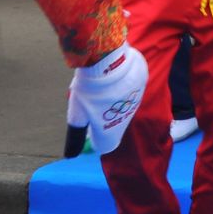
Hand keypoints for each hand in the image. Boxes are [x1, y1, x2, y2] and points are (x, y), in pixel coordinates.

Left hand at [66, 41, 148, 155]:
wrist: (107, 58)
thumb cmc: (89, 89)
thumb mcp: (76, 114)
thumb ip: (76, 136)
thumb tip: (71, 155)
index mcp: (112, 129)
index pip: (107, 145)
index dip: (96, 139)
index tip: (88, 129)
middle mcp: (128, 117)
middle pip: (115, 125)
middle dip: (104, 120)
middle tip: (90, 106)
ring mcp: (136, 99)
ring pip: (123, 107)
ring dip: (113, 104)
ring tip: (100, 89)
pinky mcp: (141, 82)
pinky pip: (130, 91)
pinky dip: (122, 89)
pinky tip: (112, 79)